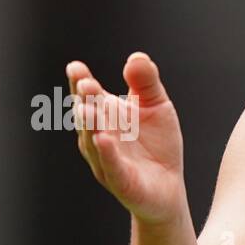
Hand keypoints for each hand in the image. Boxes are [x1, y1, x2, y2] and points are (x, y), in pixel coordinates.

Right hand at [66, 53, 186, 224]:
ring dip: (91, 125)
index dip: (80, 82)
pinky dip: (107, 153)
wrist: (169, 187)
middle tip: (85, 84)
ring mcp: (106, 161)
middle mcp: (97, 137)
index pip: (88, 96)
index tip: (76, 67)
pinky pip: (112, 167)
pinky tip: (103, 139)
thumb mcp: (157, 107)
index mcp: (103, 116)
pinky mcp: (121, 182)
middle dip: (86, 101)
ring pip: (94, 142)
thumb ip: (146, 83)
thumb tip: (137, 57)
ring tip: (88, 109)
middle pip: (88, 116)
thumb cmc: (157, 144)